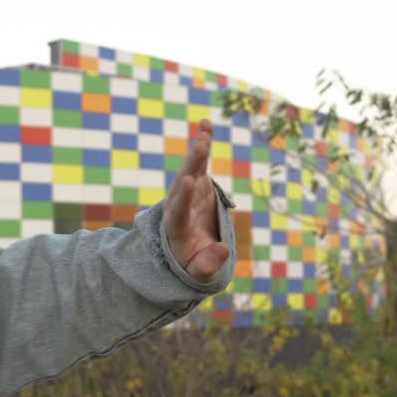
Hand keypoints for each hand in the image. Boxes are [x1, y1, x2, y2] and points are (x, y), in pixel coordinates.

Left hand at [163, 120, 230, 282]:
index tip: (188, 182)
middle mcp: (177, 207)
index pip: (177, 211)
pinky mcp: (196, 184)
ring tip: (204, 135)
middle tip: (200, 149)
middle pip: (182, 186)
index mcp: (175, 229)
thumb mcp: (200, 272)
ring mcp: (186, 193)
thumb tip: (221, 250)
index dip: (183, 197)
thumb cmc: (194, 264)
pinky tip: (205, 124)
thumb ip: (207, 265)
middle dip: (190, 167)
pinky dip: (202, 145)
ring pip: (189, 171)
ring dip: (197, 153)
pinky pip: (198, 163)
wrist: (190, 250)